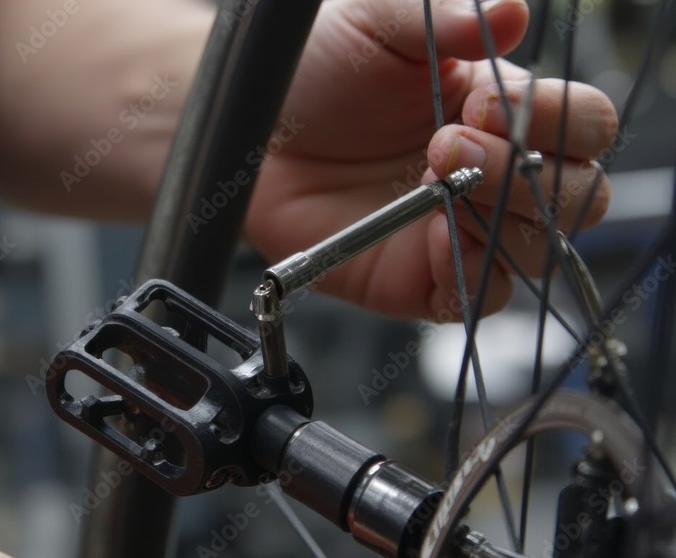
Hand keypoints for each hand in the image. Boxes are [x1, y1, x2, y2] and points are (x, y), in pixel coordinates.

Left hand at [245, 0, 615, 319]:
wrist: (256, 133)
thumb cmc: (317, 72)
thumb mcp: (376, 21)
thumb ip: (442, 14)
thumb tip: (510, 11)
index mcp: (504, 110)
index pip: (584, 125)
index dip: (555, 117)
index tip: (480, 101)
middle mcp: (496, 172)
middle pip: (580, 194)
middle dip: (525, 170)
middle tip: (444, 140)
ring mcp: (464, 228)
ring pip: (538, 248)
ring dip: (498, 218)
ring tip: (432, 183)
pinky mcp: (424, 277)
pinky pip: (480, 293)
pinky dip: (469, 270)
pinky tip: (432, 236)